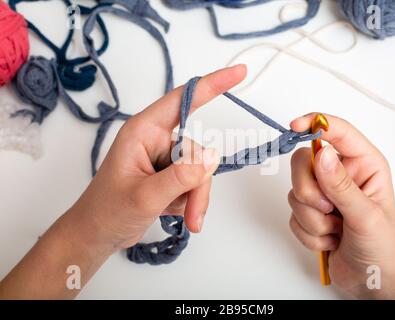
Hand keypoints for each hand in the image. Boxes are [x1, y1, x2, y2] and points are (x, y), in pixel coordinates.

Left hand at [0, 65, 246, 298]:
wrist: (98, 236)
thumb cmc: (108, 212)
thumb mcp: (145, 196)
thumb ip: (180, 176)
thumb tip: (213, 157)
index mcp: (143, 131)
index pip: (182, 100)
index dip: (212, 85)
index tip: (239, 72)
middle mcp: (156, 140)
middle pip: (197, 151)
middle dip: (198, 184)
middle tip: (192, 213)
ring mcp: (164, 159)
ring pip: (199, 170)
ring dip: (196, 197)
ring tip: (186, 219)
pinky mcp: (170, 175)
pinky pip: (195, 182)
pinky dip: (191, 201)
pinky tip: (174, 213)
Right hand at [288, 114, 394, 298]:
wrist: (373, 280)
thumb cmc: (383, 246)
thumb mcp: (366, 215)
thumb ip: (342, 186)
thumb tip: (322, 155)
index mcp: (363, 164)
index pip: (336, 132)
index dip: (314, 124)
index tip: (294, 127)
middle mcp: (340, 174)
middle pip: (303, 162)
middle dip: (310, 191)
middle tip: (330, 209)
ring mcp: (323, 194)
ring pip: (295, 192)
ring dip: (314, 219)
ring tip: (337, 231)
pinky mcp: (309, 213)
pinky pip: (292, 215)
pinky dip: (309, 233)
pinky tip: (330, 240)